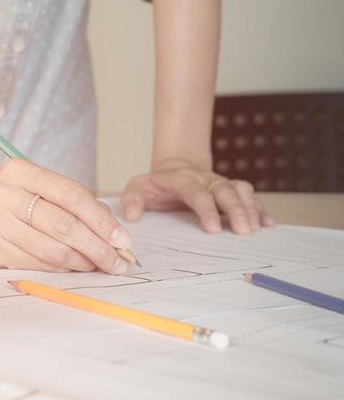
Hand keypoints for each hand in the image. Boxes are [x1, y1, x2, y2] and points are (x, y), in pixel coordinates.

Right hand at [0, 158, 133, 272]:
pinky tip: (76, 269)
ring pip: (51, 248)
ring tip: (101, 266)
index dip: (101, 219)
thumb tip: (114, 234)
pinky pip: (36, 262)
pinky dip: (61, 269)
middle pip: (63, 224)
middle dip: (98, 247)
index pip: (71, 194)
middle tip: (119, 262)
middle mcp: (3, 193)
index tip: (123, 239)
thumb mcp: (37, 186)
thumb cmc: (15, 198)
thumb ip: (72, 203)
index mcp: (20, 170)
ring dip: (83, 262)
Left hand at [120, 157, 274, 234]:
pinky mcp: (232, 190)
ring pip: (241, 190)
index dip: (207, 209)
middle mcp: (206, 179)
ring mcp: (221, 183)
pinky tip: (268, 223)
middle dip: (236, 209)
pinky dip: (260, 208)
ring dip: (251, 208)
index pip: (196, 193)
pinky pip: (250, 196)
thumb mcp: (138, 188)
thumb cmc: (156, 185)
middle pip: (225, 190)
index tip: (214, 229)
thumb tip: (132, 216)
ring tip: (258, 228)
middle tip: (245, 231)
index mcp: (183, 180)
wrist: (176, 168)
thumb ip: (132, 200)